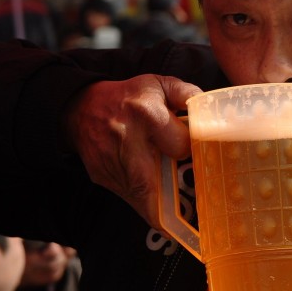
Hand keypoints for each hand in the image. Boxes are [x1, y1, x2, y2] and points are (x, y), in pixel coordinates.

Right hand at [65, 75, 200, 229]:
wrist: (83, 108)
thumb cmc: (127, 98)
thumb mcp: (158, 85)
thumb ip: (187, 94)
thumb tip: (208, 111)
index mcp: (146, 113)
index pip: (180, 146)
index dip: (190, 151)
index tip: (193, 152)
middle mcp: (127, 139)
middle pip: (159, 184)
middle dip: (179, 199)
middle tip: (196, 206)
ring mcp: (112, 162)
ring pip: (145, 198)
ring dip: (163, 204)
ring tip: (179, 206)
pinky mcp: (102, 176)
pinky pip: (130, 198)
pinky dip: (145, 201)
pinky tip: (156, 194)